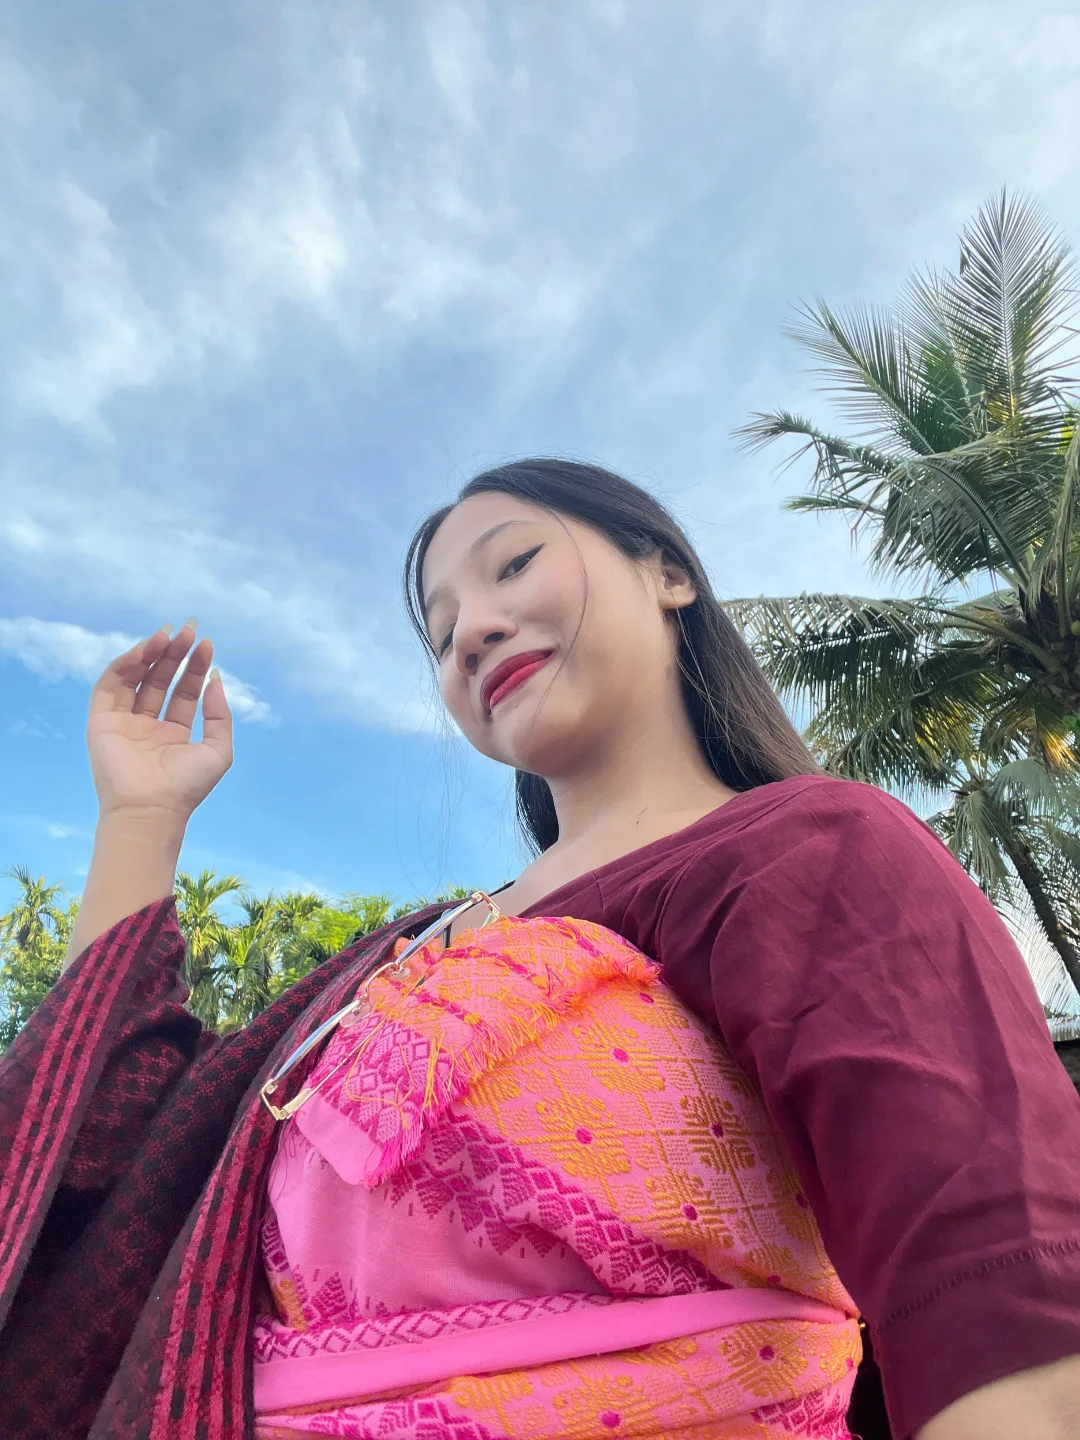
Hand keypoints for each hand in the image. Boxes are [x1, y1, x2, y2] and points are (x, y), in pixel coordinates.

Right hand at [86, 622, 232, 826]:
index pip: (184, 691)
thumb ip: (219, 714)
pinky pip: (110, 686)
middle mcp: (147, 726)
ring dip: (151, 653)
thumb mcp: (219, 749)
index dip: (195, 667)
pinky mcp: (101, 721)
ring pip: (136, 678)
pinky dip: (125, 664)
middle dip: (175, 654)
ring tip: (169, 634)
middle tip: (188, 629)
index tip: (206, 643)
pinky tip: (145, 650)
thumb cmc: (186, 786)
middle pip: (161, 680)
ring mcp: (124, 723)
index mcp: (173, 734)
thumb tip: (217, 680)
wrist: (151, 809)